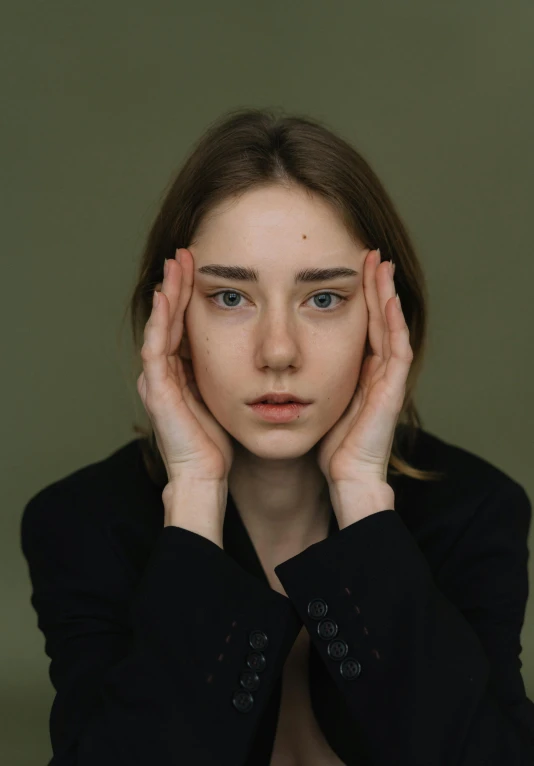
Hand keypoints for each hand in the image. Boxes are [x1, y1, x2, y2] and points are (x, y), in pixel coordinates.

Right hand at [137, 248, 233, 486]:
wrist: (205, 477)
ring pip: (160, 326)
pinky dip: (160, 322)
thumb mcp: (229, 399)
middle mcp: (165, 372)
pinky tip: (165, 297)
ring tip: (175, 264)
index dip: (190, 295)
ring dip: (167, 294)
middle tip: (186, 253)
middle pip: (169, 318)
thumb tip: (263, 352)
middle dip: (177, 285)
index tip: (204, 266)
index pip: (184, 324)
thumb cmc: (219, 444)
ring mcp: (157, 380)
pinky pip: (155, 348)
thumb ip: (233, 374)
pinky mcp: (156, 390)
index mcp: (182, 372)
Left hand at [316, 249, 412, 486]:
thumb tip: (271, 355)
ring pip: (390, 326)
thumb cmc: (326, 444)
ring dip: (386, 294)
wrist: (345, 478)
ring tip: (380, 263)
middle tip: (369, 253)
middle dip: (374, 286)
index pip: (360, 323)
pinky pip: (397, 349)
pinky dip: (393, 322)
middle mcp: (377, 370)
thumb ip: (302, 375)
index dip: (356, 295)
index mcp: (358, 370)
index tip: (347, 266)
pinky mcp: (392, 389)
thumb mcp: (310, 400)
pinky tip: (387, 298)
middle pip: (378, 318)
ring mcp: (387, 378)